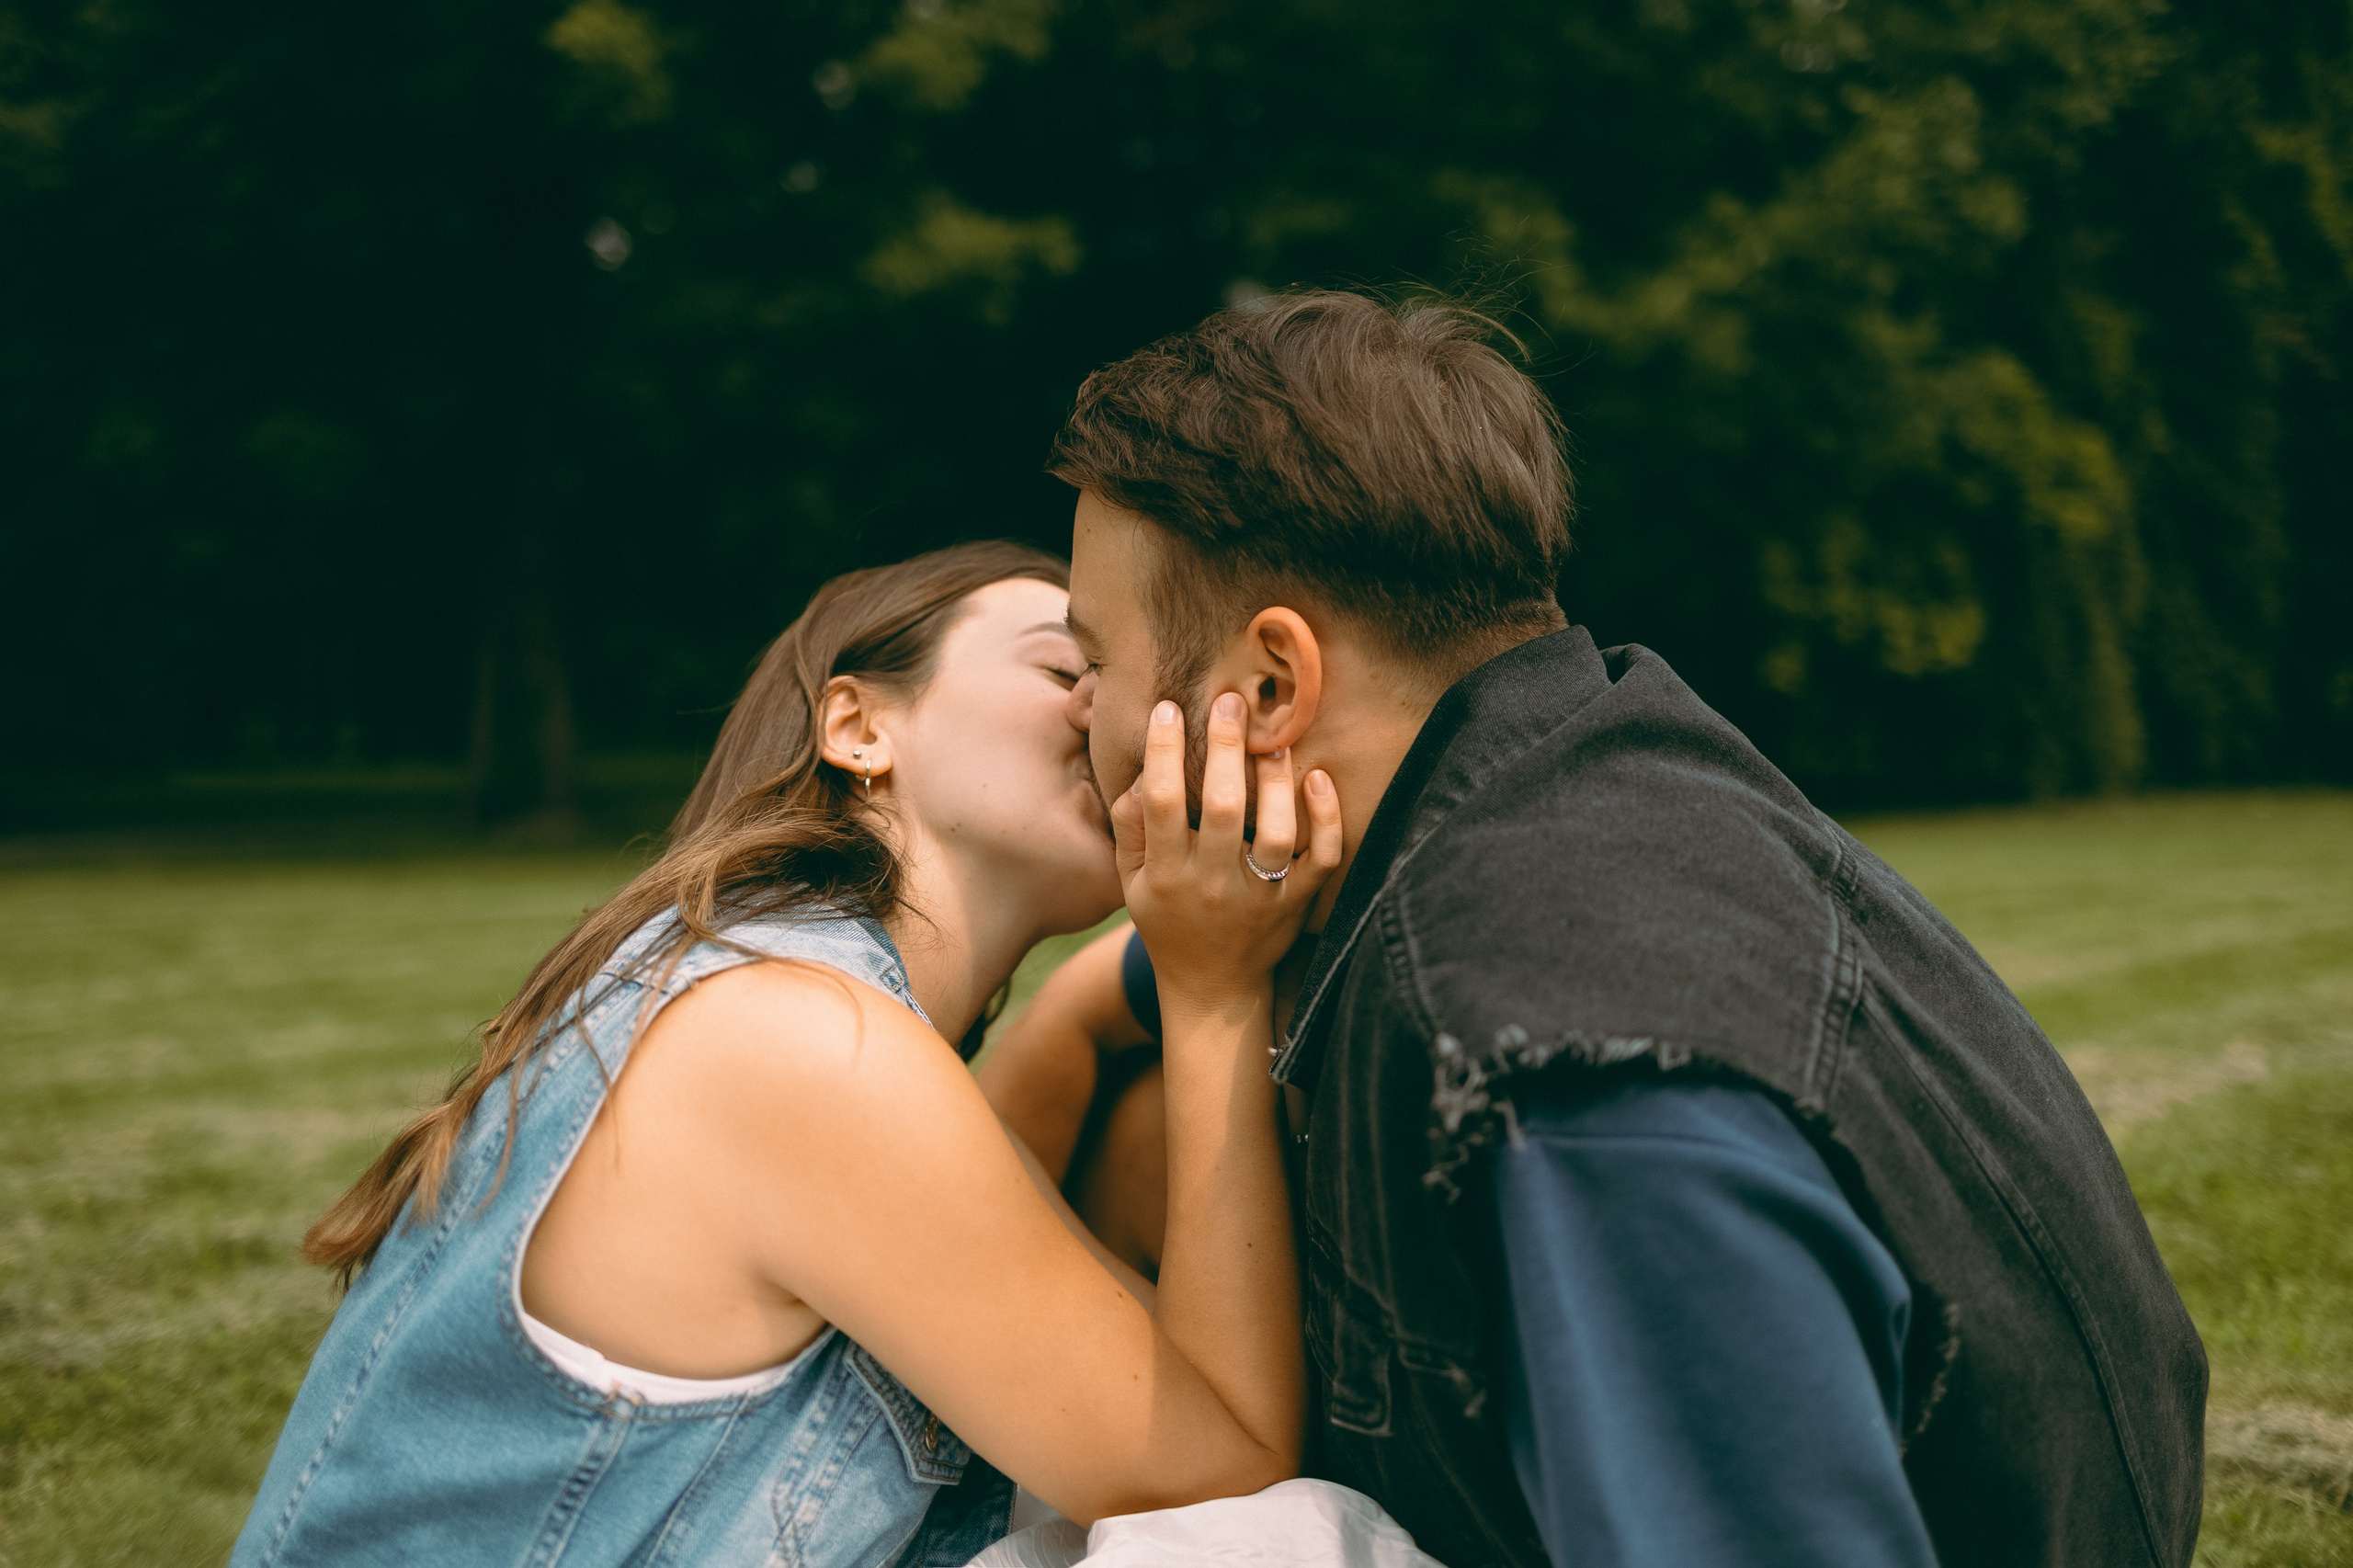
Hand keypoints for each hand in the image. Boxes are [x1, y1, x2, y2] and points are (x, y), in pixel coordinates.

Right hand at [1110, 691, 1342, 1020]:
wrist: (1213, 987)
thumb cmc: (1167, 920)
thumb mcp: (1131, 882)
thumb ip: (1130, 826)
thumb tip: (1143, 770)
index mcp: (1166, 876)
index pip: (1162, 805)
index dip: (1163, 753)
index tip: (1168, 709)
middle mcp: (1213, 886)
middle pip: (1223, 809)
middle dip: (1225, 749)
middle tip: (1231, 702)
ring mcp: (1261, 896)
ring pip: (1276, 833)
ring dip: (1276, 780)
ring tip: (1274, 739)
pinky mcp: (1297, 903)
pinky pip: (1321, 859)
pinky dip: (1327, 818)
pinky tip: (1318, 778)